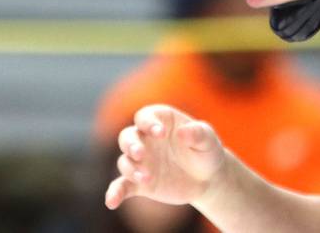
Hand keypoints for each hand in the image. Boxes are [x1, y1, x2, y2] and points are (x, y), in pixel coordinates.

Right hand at [105, 104, 225, 209]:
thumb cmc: (206, 151)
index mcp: (159, 121)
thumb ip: (198, 133)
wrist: (206, 178)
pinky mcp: (139, 182)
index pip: (145, 117)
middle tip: (140, 154)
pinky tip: (111, 202)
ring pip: (125, 161)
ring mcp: (140, 161)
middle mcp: (144, 138)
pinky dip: (115, 193)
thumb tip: (182, 133)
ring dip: (131, 169)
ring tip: (146, 178)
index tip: (160, 133)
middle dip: (131, 145)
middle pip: (127, 137)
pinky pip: (122, 186)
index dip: (148, 123)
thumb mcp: (208, 140)